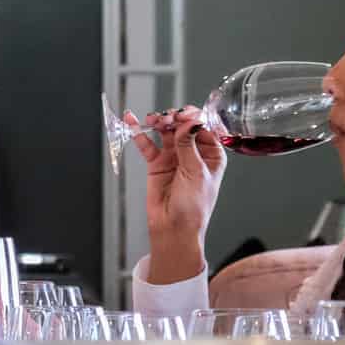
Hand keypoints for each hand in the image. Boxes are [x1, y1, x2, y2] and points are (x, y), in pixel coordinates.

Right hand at [125, 105, 224, 282]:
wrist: (173, 228)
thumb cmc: (193, 208)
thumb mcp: (197, 174)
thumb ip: (189, 146)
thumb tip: (189, 123)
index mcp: (212, 155)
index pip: (204, 127)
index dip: (194, 118)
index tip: (184, 116)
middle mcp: (193, 152)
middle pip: (183, 125)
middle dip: (175, 118)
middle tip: (167, 120)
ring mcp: (174, 156)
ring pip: (165, 130)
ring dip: (158, 122)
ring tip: (152, 121)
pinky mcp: (156, 162)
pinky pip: (147, 143)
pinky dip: (139, 131)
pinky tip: (132, 121)